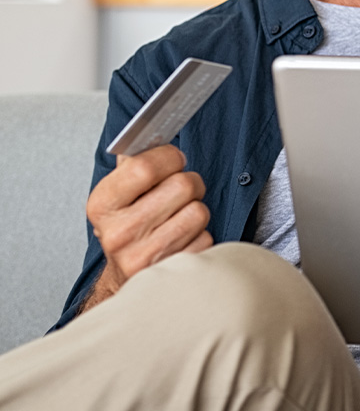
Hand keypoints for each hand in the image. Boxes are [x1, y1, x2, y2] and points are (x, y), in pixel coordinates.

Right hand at [82, 145, 211, 310]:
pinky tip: (183, 239)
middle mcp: (118, 233)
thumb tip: (150, 133)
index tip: (174, 159)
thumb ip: (132, 163)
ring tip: (179, 217)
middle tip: (180, 192)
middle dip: (190, 183)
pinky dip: (200, 236)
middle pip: (183, 185)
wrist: (125, 277)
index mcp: (102, 205)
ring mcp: (143, 257)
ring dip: (196, 210)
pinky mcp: (170, 272)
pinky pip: (206, 238)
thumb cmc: (128, 226)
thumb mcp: (118, 194)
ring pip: (199, 212)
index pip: (144, 166)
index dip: (169, 157)